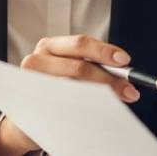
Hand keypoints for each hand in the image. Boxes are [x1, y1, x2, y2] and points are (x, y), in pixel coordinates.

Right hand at [21, 35, 139, 101]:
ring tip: (116, 103)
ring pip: (72, 89)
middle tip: (129, 91)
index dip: (104, 51)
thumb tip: (124, 78)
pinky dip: (82, 110)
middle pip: (79, 67)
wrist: (26, 110)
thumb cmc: (55, 83)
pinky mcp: (32, 104)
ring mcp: (32, 83)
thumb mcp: (69, 68)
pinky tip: (95, 112)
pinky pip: (63, 107)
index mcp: (50, 45)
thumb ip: (92, 66)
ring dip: (99, 97)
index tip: (125, 61)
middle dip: (109, 80)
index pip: (80, 43)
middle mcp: (37, 60)